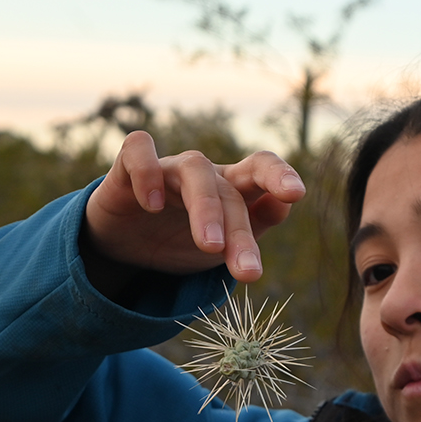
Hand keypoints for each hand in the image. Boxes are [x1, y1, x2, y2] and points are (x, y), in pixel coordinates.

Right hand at [82, 131, 306, 281]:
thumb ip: (255, 225)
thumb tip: (283, 206)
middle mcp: (203, 173)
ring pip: (194, 169)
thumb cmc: (180, 242)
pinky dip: (146, 172)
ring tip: (210, 247)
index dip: (279, 175)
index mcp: (230, 188)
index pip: (260, 169)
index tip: (295, 193)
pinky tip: (151, 205)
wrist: (125, 250)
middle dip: (240, 232)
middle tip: (248, 272)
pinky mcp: (126, 167)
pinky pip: (138, 149)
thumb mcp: (222, 246)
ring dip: (205, 208)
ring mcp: (167, 167)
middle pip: (229, 188)